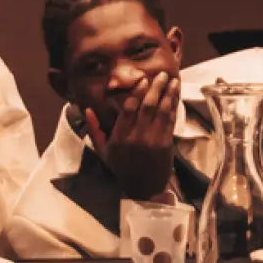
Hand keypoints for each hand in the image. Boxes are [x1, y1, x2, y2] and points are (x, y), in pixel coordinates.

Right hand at [94, 71, 180, 199]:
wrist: (143, 188)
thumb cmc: (121, 168)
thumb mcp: (103, 151)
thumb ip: (94, 130)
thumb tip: (86, 109)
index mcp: (120, 137)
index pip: (128, 109)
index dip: (137, 93)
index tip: (143, 79)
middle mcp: (136, 137)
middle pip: (147, 106)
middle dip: (155, 88)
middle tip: (161, 75)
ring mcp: (153, 140)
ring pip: (161, 111)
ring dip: (168, 94)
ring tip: (173, 80)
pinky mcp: (166, 144)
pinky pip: (170, 120)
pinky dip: (174, 106)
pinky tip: (176, 96)